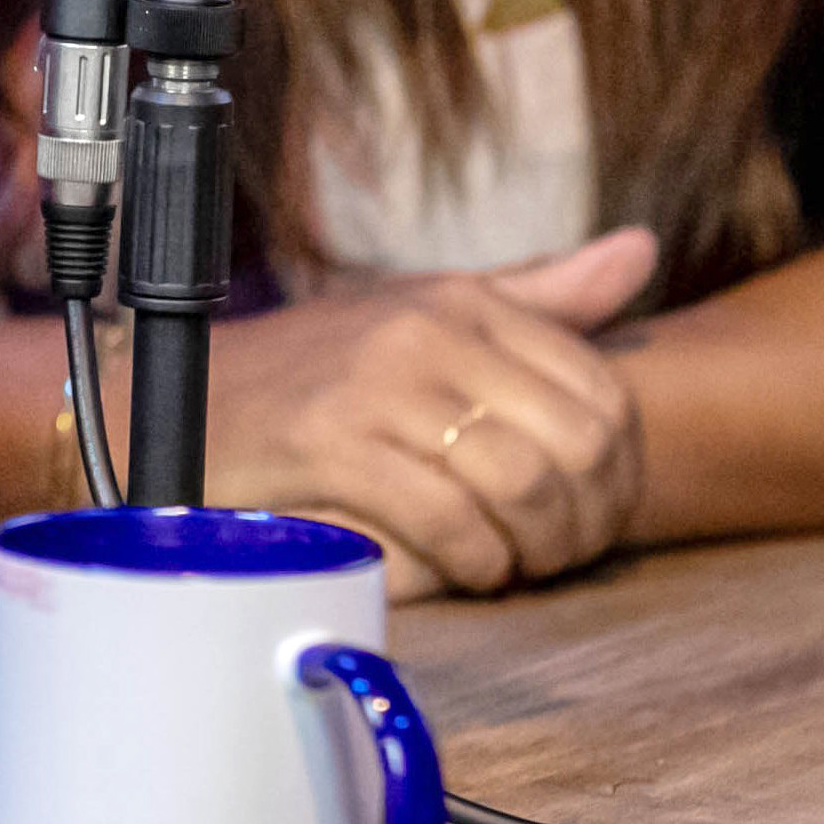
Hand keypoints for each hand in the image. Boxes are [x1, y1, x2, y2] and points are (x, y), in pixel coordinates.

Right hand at [205, 222, 658, 599]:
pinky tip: (467, 572)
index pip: (603, 392)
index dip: (619, 474)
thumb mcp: (431, 316)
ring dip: (534, 549)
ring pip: (521, 482)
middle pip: (576, 443)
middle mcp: (432, 331)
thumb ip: (540, 295)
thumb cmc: (317, 373)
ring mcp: (381, 384)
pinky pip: (447, 519)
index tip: (591, 515)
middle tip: (557, 555)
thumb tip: (642, 250)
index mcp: (467, 302)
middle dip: (585, 520)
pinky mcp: (334, 443)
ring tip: (514, 566)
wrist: (180, 400)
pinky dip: (474, 563)